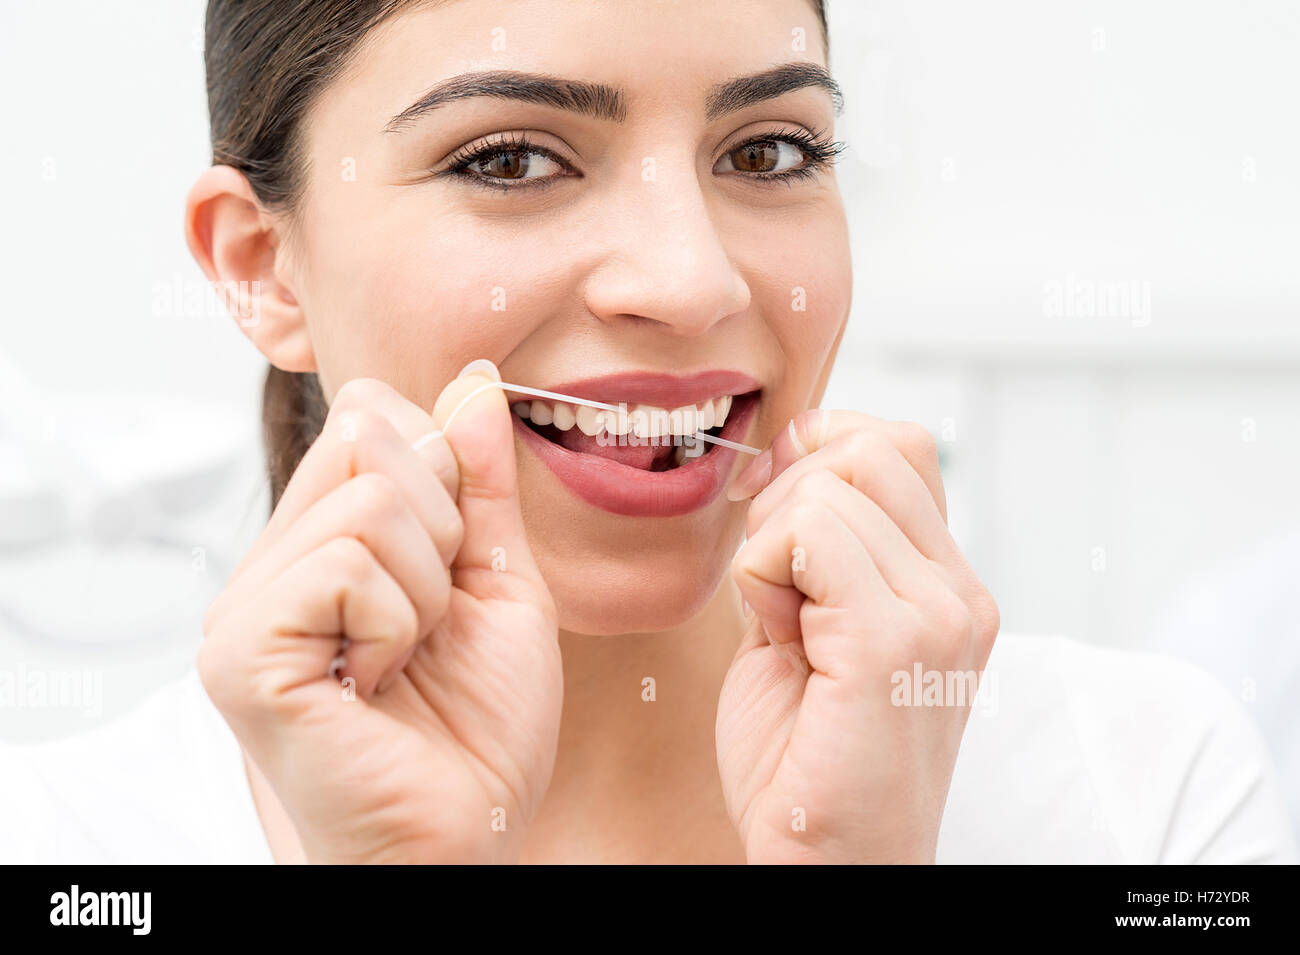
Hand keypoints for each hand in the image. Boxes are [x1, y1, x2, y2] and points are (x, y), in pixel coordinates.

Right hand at [199, 364, 561, 862]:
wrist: (472, 833)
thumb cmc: (481, 724)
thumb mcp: (499, 581)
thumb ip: (481, 483)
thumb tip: (472, 377)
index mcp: (320, 541)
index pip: (372, 413)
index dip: (443, 472)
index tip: (450, 567)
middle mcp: (268, 564)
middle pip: (369, 434)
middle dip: (444, 529)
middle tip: (430, 623)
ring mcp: (243, 608)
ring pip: (369, 499)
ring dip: (427, 588)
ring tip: (403, 660)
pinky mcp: (239, 651)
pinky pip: (347, 562)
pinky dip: (397, 621)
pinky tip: (375, 682)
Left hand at [716, 410, 999, 863]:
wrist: (826, 862)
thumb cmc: (806, 756)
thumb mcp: (813, 623)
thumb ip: (815, 545)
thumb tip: (787, 450)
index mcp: (946, 584)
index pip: (897, 445)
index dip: (820, 452)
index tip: (773, 512)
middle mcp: (958, 593)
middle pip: (866, 449)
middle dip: (788, 498)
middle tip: (775, 587)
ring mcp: (937, 614)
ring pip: (825, 490)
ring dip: (769, 549)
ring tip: (785, 630)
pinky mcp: (892, 642)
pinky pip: (802, 537)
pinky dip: (760, 576)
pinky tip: (780, 640)